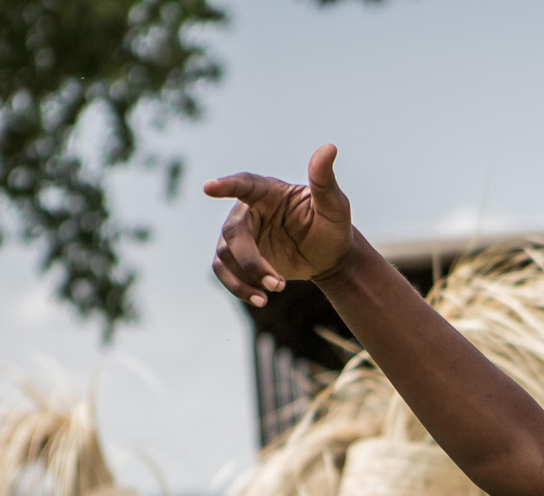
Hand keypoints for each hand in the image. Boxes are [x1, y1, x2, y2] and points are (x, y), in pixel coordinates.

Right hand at [204, 144, 355, 306]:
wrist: (330, 256)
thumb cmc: (332, 225)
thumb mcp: (334, 205)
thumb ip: (325, 180)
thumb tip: (329, 147)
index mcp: (268, 192)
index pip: (244, 184)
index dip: (227, 186)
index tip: (209, 187)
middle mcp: (248, 211)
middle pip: (233, 233)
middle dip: (250, 260)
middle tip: (278, 283)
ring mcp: (241, 236)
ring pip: (224, 256)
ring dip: (244, 278)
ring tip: (275, 292)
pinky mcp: (238, 259)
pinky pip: (224, 273)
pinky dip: (238, 288)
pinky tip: (261, 299)